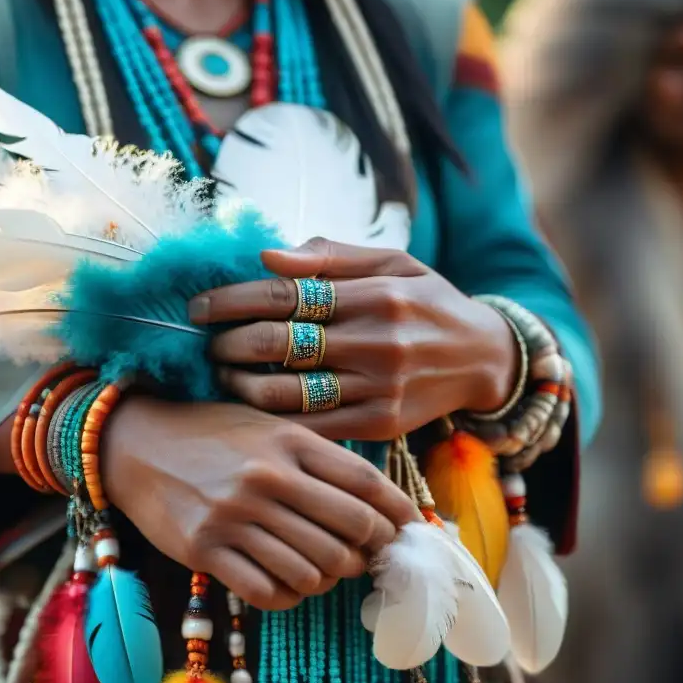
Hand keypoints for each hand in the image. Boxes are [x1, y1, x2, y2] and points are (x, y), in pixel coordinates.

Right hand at [101, 396, 418, 609]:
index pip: (365, 483)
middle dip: (370, 553)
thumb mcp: (268, 427)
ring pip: (314, 570)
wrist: (135, 442)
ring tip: (325, 569)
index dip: (398, 512)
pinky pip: (269, 591)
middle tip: (367, 557)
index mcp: (288, 442)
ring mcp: (234, 516)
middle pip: (350, 533)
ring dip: (329, 578)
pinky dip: (290, 595)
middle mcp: (266, 479)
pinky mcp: (204, 549)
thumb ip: (318, 459)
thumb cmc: (211, 434)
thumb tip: (377, 503)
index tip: (410, 530)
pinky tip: (289, 582)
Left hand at [189, 238, 519, 440]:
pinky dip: (271, 419)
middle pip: (277, 343)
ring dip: (240, 385)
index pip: (284, 296)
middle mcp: (376, 341)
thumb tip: (267, 256)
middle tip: (206, 344)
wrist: (484, 358)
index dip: (230, 301)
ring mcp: (378, 387)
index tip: (198, 308)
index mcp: (374, 293)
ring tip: (222, 375)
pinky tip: (249, 406)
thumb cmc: (428, 301)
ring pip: (286, 392)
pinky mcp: (380, 424)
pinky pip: (310, 426)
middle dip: (227, 344)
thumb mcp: (394, 261)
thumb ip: (330, 256)